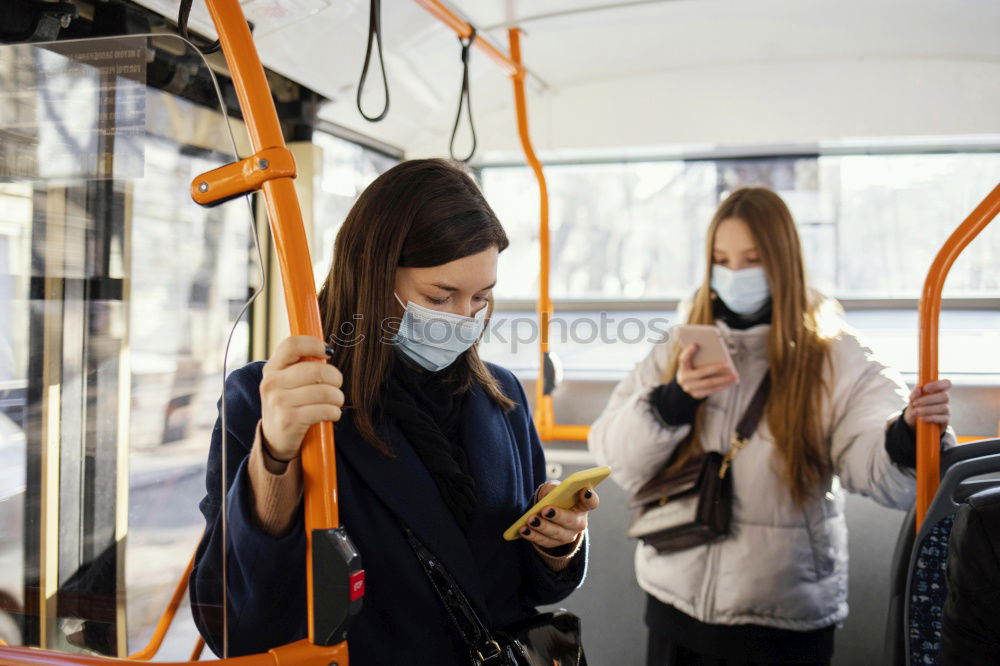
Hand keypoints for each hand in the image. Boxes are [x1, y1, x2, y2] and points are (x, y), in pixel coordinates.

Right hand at [260, 336, 344, 461]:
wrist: (275, 440)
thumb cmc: (289, 405)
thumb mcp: (286, 382)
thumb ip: (301, 365)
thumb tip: (326, 350)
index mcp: (272, 369)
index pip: (291, 345)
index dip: (314, 344)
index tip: (328, 352)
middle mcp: (271, 383)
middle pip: (316, 370)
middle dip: (335, 378)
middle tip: (337, 385)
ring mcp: (279, 402)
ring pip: (324, 392)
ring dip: (338, 398)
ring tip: (336, 402)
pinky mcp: (289, 420)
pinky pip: (324, 410)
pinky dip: (335, 412)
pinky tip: (332, 414)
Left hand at [519, 481, 599, 549]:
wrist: (545, 510)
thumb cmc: (553, 497)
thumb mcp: (554, 489)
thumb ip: (555, 488)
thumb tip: (552, 494)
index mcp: (582, 505)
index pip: (591, 502)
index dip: (590, 497)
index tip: (585, 490)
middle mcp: (579, 522)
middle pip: (572, 521)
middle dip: (558, 516)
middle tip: (545, 510)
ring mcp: (568, 535)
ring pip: (557, 534)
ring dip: (542, 527)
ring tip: (530, 520)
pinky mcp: (554, 544)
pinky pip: (544, 542)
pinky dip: (533, 536)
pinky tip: (523, 530)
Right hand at [675, 343, 738, 398]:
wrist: (685, 386)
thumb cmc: (692, 369)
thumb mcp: (691, 363)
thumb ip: (698, 357)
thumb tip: (716, 353)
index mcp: (682, 368)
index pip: (683, 359)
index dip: (688, 352)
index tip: (695, 345)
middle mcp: (684, 379)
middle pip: (701, 372)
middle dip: (716, 368)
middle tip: (728, 365)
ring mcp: (690, 388)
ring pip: (709, 383)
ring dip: (723, 380)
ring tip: (734, 376)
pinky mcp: (697, 395)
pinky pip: (712, 390)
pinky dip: (722, 386)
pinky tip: (731, 382)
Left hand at [903, 379, 951, 428]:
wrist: (913, 420)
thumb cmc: (916, 405)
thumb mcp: (912, 398)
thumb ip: (914, 393)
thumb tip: (918, 389)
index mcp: (939, 390)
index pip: (946, 383)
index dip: (937, 385)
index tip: (925, 388)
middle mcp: (945, 399)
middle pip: (944, 396)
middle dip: (928, 400)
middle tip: (915, 403)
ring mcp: (947, 409)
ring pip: (943, 408)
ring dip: (927, 410)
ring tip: (915, 412)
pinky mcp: (946, 420)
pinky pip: (942, 418)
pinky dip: (930, 418)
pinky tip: (921, 418)